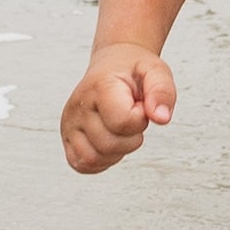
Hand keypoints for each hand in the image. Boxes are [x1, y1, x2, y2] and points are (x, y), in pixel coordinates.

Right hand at [61, 45, 176, 172]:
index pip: (123, 122)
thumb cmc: (133, 71)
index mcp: (99, 87)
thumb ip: (162, 92)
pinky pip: (83, 164)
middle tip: (130, 115)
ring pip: (93, 159)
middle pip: (109, 145)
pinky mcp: (67, 139)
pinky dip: (102, 160)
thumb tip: (161, 118)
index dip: (141, 119)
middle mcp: (78, 106)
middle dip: (131, 137)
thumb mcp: (156, 71)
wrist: (113, 65)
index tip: (138, 105)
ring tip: (120, 127)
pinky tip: (111, 140)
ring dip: (116, 151)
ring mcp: (69, 124)